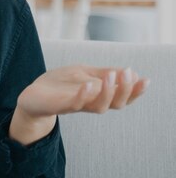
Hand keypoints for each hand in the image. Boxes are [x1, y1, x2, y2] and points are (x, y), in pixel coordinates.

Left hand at [9, 65, 148, 144]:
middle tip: (129, 74)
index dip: (135, 91)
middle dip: (126, 90)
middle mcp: (91, 103)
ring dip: (108, 92)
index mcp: (98, 96)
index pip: (122, 97)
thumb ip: (102, 73)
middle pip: (116, 104)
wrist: (31, 95)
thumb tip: (130, 71)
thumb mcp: (83, 73)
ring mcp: (76, 105)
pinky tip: (88, 84)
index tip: (146, 79)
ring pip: (100, 107)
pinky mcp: (60, 106)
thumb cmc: (59, 84)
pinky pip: (75, 104)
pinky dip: (83, 95)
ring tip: (112, 76)